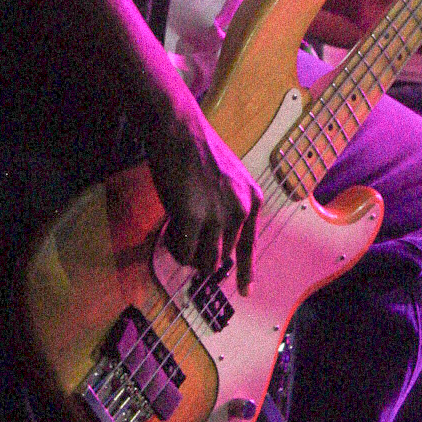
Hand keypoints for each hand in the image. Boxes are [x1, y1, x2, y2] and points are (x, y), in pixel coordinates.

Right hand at [147, 100, 262, 294]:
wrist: (178, 128)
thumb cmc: (196, 150)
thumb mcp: (226, 179)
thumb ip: (227, 208)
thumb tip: (215, 244)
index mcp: (252, 200)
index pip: (249, 245)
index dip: (246, 271)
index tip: (247, 292)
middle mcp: (240, 211)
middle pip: (220, 257)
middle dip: (200, 252)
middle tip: (182, 233)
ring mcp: (218, 216)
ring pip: (204, 261)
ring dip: (187, 254)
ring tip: (175, 230)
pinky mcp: (193, 219)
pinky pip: (183, 253)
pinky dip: (174, 248)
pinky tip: (169, 229)